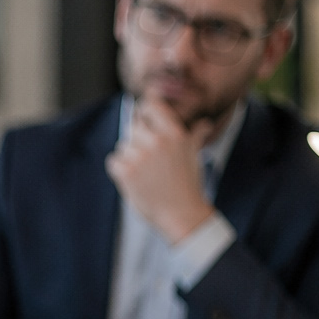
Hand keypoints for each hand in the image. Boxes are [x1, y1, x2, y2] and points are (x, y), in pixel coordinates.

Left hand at [105, 95, 216, 244]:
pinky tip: (135, 180)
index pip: (151, 105)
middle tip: (150, 160)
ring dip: (129, 157)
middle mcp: (157, 141)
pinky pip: (113, 162)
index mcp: (174, 133)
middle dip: (138, 140)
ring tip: (146, 173)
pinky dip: (119, 171)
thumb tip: (204, 123)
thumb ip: (195, 135)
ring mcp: (141, 156)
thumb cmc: (188, 184)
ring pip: (123, 145)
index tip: (143, 113)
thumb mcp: (193, 155)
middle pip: (134, 126)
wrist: (182, 213)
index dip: (144, 109)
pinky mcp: (126, 171)